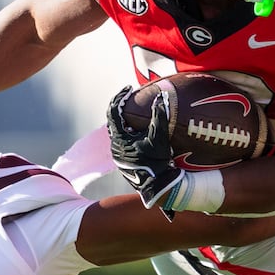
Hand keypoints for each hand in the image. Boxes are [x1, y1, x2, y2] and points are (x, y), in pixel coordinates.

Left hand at [106, 86, 183, 209]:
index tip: (129, 88)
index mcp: (118, 139)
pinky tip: (139, 129)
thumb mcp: (159, 137)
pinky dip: (128, 131)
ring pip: (117, 131)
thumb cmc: (157, 162)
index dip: (120, 97)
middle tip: (131, 97)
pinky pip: (122, 140)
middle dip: (121, 107)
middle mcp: (114, 147)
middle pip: (113, 121)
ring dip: (124, 120)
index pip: (113, 111)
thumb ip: (159, 115)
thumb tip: (161, 96)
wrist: (157, 186)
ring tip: (135, 111)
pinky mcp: (123, 161)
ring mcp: (117, 155)